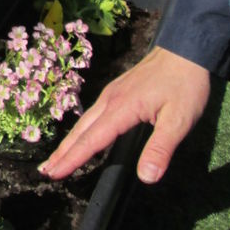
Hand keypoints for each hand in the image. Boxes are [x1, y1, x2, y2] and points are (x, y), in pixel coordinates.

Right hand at [39, 46, 210, 183]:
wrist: (183, 50)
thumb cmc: (184, 86)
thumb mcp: (179, 121)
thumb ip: (160, 149)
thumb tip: (145, 178)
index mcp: (121, 108)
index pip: (92, 140)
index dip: (73, 159)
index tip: (54, 174)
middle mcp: (109, 100)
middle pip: (81, 130)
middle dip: (62, 152)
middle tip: (46, 171)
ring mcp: (111, 94)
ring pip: (84, 121)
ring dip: (69, 141)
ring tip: (57, 159)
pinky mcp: (116, 91)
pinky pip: (92, 115)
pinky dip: (81, 130)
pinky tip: (82, 136)